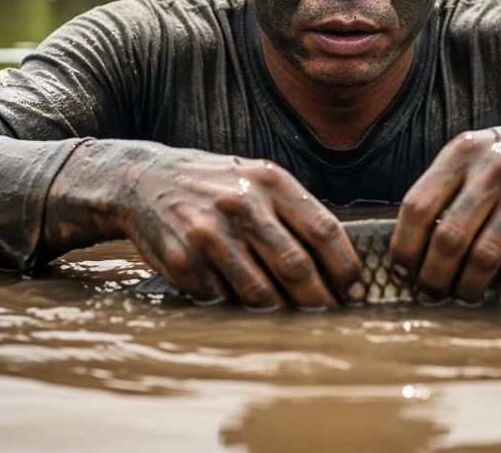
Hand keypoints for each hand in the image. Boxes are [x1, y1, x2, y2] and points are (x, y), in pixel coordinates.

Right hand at [44, 140, 363, 310]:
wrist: (145, 180)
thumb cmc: (216, 185)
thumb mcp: (257, 179)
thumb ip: (296, 211)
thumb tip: (340, 260)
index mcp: (270, 181)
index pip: (323, 229)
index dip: (345, 267)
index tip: (355, 291)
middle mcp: (241, 204)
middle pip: (296, 266)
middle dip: (320, 300)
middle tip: (332, 317)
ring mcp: (210, 233)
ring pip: (261, 291)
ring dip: (283, 313)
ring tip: (295, 320)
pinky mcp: (183, 260)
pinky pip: (223, 299)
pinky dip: (240, 309)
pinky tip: (248, 310)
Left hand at [387, 97, 500, 304]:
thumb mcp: (475, 154)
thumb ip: (445, 187)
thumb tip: (411, 245)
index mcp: (462, 152)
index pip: (417, 206)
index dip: (404, 246)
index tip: (400, 272)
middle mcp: (492, 169)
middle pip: (448, 237)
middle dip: (433, 276)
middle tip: (429, 294)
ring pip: (485, 255)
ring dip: (469, 286)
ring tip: (463, 296)